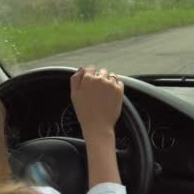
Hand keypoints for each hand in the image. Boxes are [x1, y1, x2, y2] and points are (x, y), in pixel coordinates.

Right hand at [70, 65, 123, 185]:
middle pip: (102, 72)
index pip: (90, 68)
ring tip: (105, 94)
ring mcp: (111, 84)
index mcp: (88, 79)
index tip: (90, 84)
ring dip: (108, 81)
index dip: (90, 76)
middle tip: (97, 92)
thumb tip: (82, 68)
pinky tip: (111, 95)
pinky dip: (116, 86)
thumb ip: (76, 79)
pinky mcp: (120, 90)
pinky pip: (119, 82)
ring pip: (111, 76)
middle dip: (100, 78)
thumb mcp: (74, 95)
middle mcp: (100, 79)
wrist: (98, 126)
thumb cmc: (84, 112)